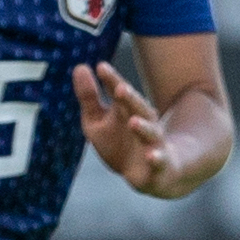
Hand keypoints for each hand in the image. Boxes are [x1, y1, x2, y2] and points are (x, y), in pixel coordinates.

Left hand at [74, 59, 186, 195]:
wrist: (150, 174)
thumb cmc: (120, 143)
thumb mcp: (98, 121)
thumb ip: (89, 97)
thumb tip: (79, 66)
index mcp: (127, 110)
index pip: (119, 92)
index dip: (111, 80)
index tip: (101, 67)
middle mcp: (143, 122)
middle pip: (138, 108)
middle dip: (130, 99)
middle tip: (120, 88)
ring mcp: (153, 143)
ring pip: (151, 133)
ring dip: (143, 127)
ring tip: (133, 122)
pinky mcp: (159, 164)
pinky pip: (159, 161)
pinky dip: (157, 158)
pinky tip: (151, 155)